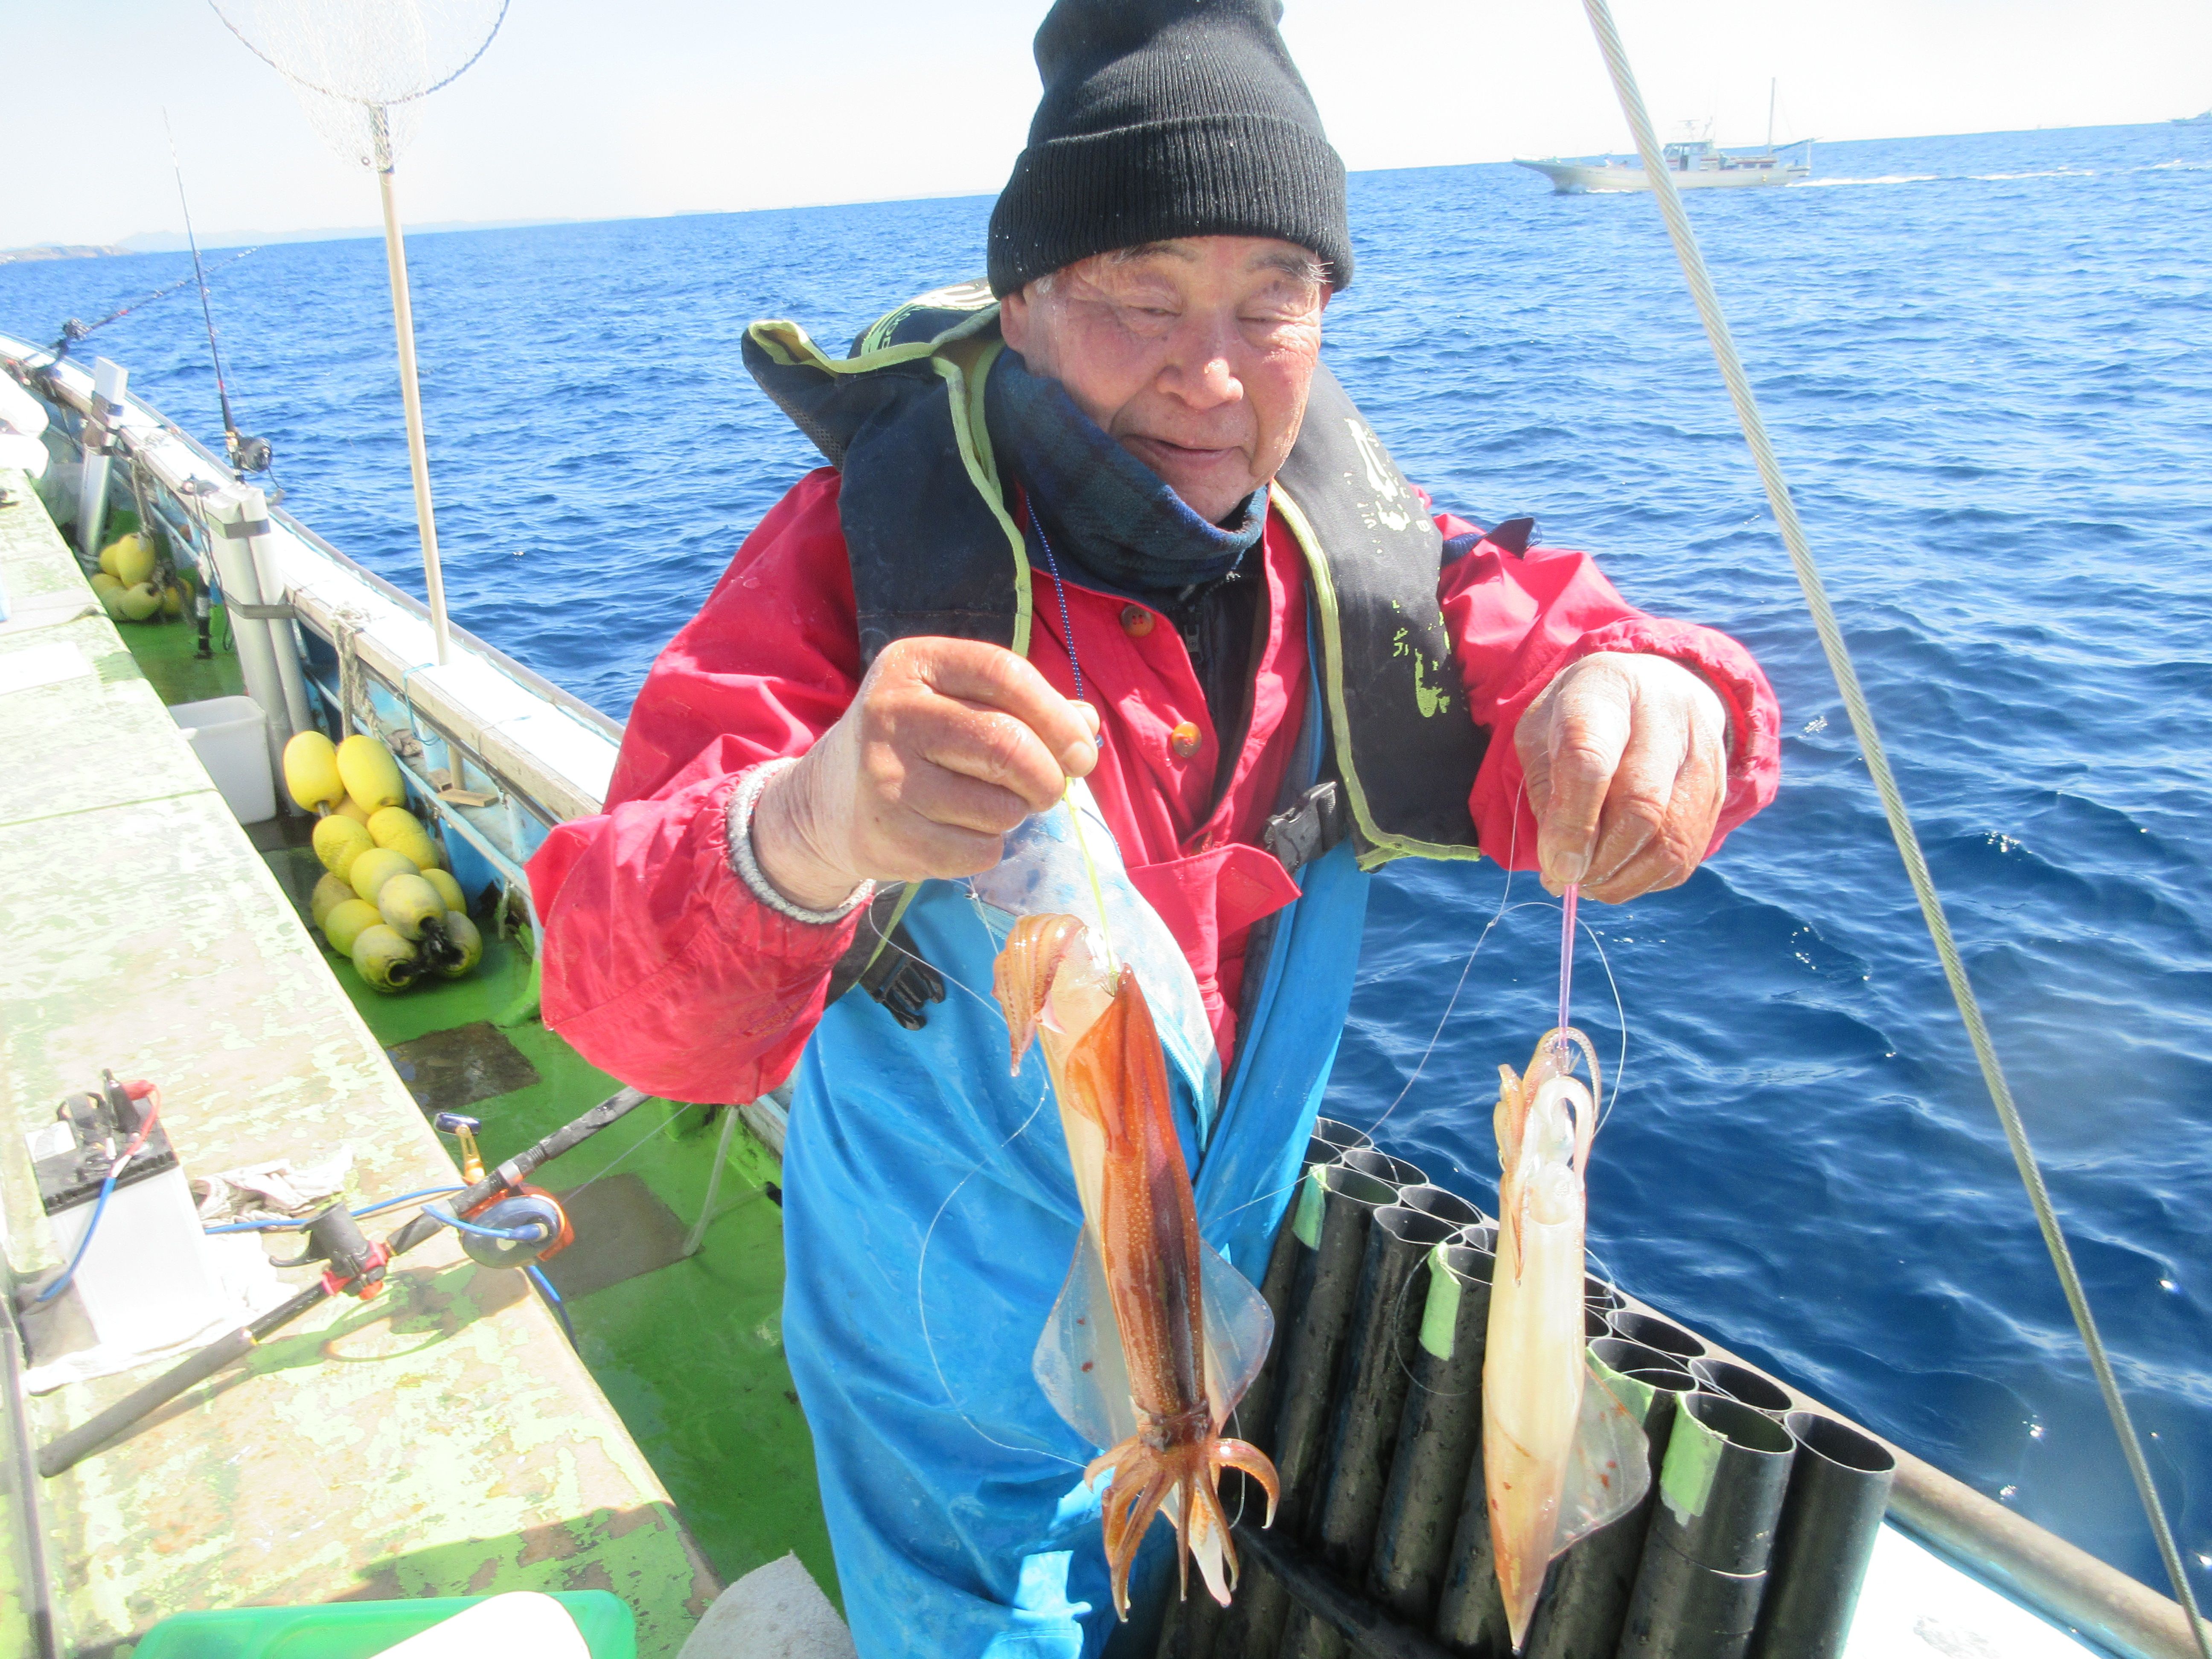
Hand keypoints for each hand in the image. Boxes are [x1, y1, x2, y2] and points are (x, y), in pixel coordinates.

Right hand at [751, 638, 1099, 910]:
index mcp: (913, 664)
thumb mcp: (957, 704)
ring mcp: (884, 775)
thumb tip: (1087, 727)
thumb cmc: (916, 744)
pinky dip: (987, 848)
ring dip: (1013, 814)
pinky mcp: (887, 833)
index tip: (1082, 751)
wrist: (828, 801)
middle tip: (1049, 790)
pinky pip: (976, 850)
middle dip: (1047, 776)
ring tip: (989, 805)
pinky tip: (960, 833)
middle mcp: (891, 712)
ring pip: (997, 805)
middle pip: (1005, 744)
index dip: (1056, 714)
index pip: (1003, 672)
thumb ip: (1023, 707)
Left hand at [1515, 651, 1727, 902]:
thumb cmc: (1581, 716)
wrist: (1652, 687)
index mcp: (1607, 690)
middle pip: (1640, 807)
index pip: (1590, 761)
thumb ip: (1546, 792)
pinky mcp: (1718, 792)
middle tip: (1565, 878)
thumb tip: (1562, 866)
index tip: (1556, 867)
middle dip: (1598, 859)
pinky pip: (1686, 855)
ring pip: (1671, 840)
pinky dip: (1646, 879)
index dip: (1571, 824)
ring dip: (1622, 878)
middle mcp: (1666, 715)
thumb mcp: (1541, 733)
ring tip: (1588, 880)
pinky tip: (1618, 872)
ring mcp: (1703, 755)